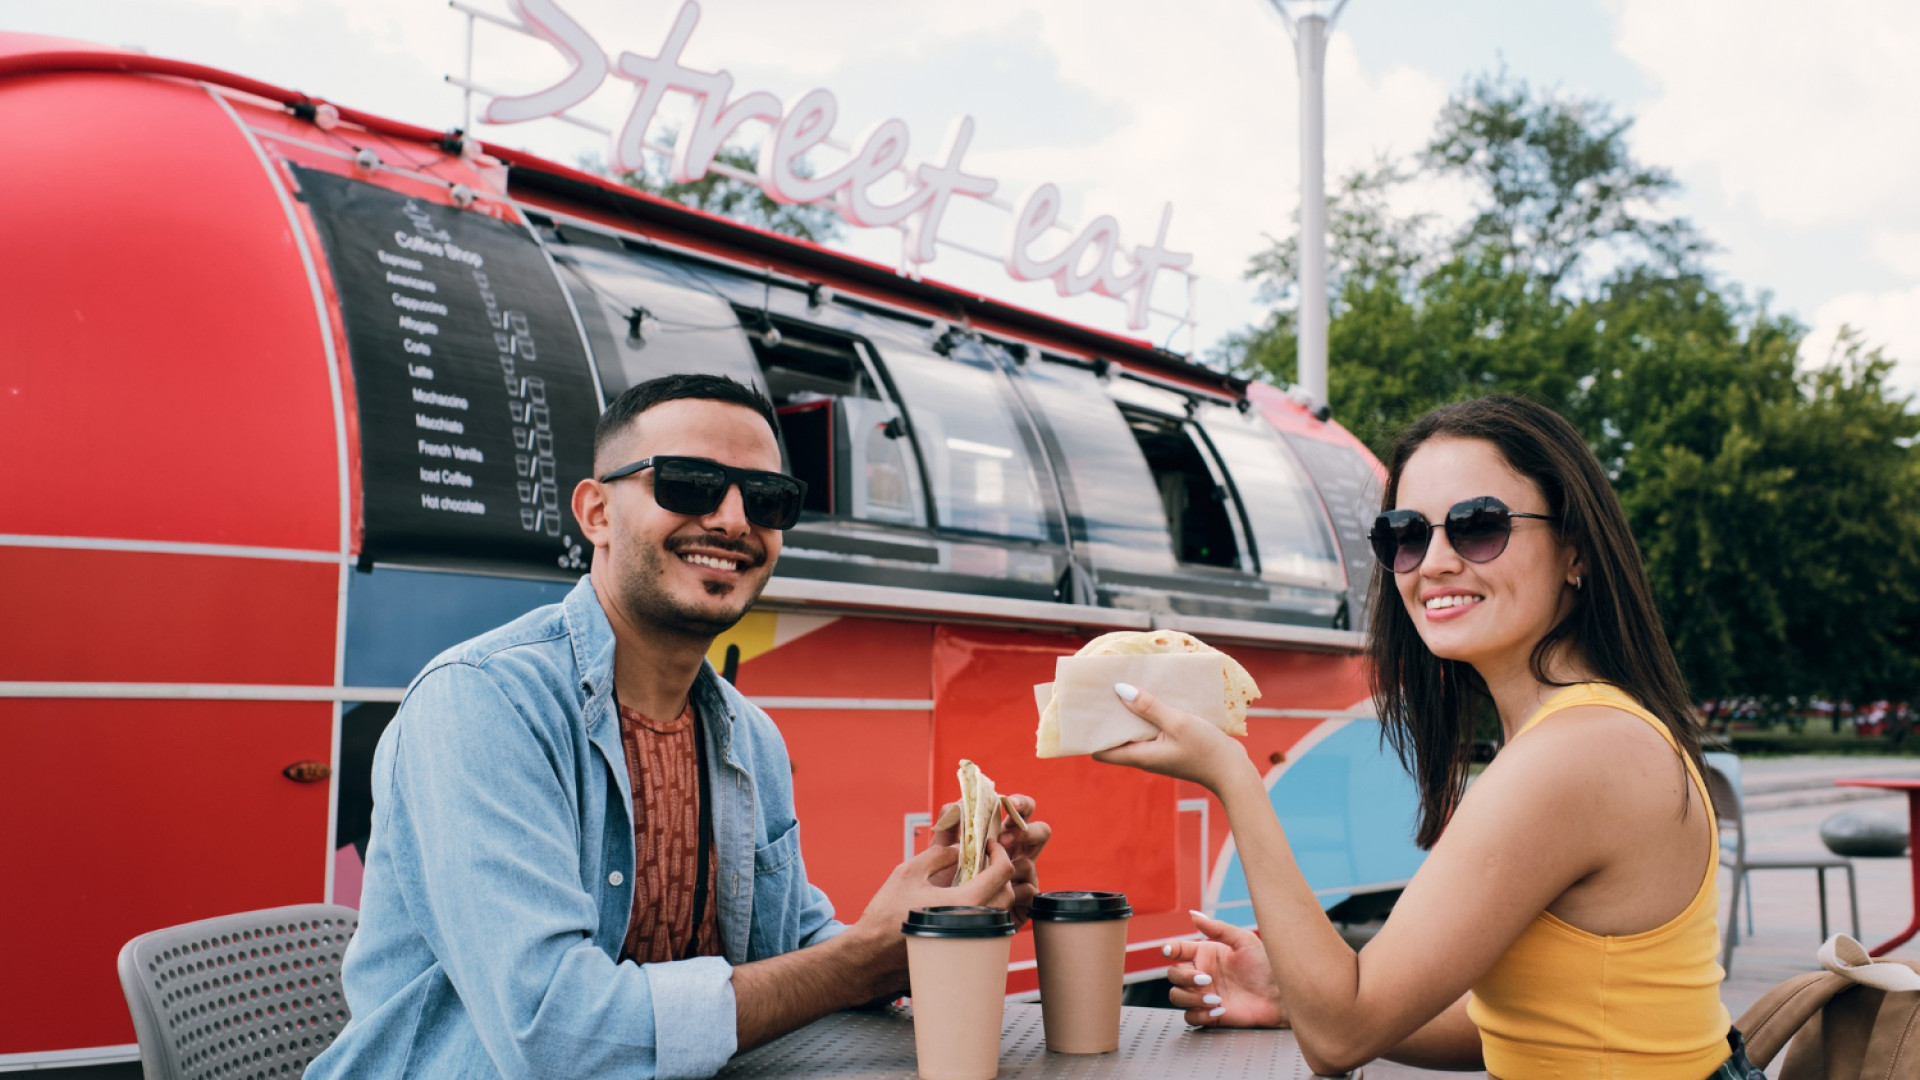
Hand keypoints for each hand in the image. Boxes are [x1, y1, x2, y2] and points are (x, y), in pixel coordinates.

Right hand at [851, 836, 1017, 992]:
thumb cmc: (886, 917)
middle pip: (1008, 894)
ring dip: (994, 894)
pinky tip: (964, 906)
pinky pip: (987, 930)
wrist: (872, 956)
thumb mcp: (909, 873)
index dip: (999, 853)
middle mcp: (976, 925)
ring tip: (974, 882)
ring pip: (1000, 914)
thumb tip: (957, 851)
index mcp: (966, 903)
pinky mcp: (965, 954)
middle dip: (1000, 874)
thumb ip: (938, 855)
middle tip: (983, 862)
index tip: (989, 846)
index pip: (1002, 872)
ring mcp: (972, 943)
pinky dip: (984, 913)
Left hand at [928, 795, 1051, 929]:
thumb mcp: (942, 851)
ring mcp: (1025, 876)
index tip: (1008, 803)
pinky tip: (997, 897)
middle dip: (1026, 831)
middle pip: (1041, 831)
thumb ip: (948, 826)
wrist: (946, 921)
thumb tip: (958, 804)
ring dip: (1012, 865)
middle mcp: (1017, 853)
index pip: (1020, 810)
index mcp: (1001, 834)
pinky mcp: (1026, 900)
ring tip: (991, 872)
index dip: (1020, 803)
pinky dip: (1013, 892)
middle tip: (1003, 840)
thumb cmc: (946, 881)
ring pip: (1030, 862)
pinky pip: (1028, 890)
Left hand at [1092, 684, 1252, 792]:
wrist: (1234, 772)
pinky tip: (1153, 695)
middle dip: (1109, 717)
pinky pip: (1154, 728)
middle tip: (1102, 691)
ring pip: (1136, 730)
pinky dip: (1150, 713)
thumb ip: (1149, 707)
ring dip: (1131, 712)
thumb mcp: (1177, 723)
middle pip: (1117, 737)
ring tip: (1124, 686)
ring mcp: (1159, 751)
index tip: (1083, 713)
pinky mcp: (1172, 745)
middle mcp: (1145, 756)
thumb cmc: (1206, 751)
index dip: (1090, 734)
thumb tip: (1120, 690)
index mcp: (1140, 756)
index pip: (1101, 751)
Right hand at [1165, 910, 1286, 1028]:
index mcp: (1205, 954)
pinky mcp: (1210, 1015)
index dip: (1169, 949)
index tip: (1171, 951)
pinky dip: (1199, 1014)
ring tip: (1215, 998)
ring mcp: (1203, 995)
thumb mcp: (1244, 941)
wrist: (1280, 997)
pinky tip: (1219, 1010)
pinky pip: (1190, 1017)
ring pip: (1176, 996)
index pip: (1176, 949)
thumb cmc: (1266, 966)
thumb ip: (1218, 928)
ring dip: (1191, 997)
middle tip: (1206, 979)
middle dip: (1185, 977)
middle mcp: (1201, 974)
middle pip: (1173, 974)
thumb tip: (1193, 914)